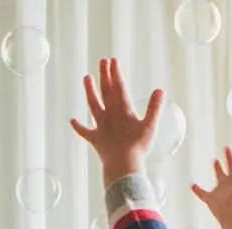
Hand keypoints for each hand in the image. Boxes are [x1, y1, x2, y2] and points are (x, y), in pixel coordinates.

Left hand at [69, 58, 163, 180]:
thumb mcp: (150, 126)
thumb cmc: (138, 147)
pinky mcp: (95, 139)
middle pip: (105, 91)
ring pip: (92, 105)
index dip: (116, 73)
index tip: (113, 60)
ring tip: (86, 78)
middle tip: (102, 61)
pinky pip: (84, 131)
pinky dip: (78, 126)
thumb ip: (154, 108)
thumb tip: (160, 90)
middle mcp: (109, 115)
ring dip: (89, 91)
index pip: (119, 87)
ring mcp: (100, 126)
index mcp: (123, 110)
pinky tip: (71, 120)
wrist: (122, 165)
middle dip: (104, 76)